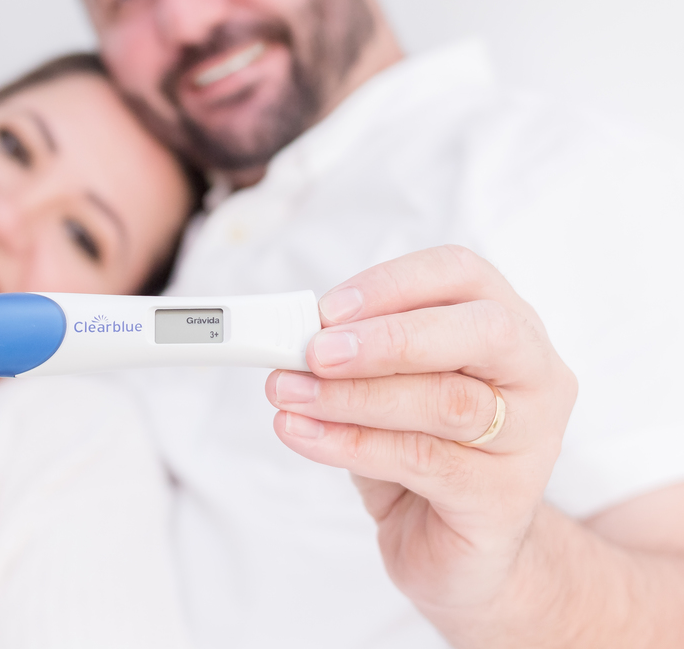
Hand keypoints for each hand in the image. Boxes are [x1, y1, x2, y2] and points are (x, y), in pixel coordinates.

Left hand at [264, 245, 577, 637]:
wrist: (454, 548)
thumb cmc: (418, 449)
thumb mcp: (386, 387)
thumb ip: (355, 355)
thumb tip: (295, 334)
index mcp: (506, 325)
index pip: (463, 274)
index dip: (393, 283)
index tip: (326, 309)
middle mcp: (534, 375)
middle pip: (482, 332)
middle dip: (389, 338)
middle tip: (315, 352)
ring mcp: (530, 440)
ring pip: (446, 401)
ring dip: (353, 395)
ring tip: (289, 394)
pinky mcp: (504, 499)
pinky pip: (423, 460)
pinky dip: (352, 444)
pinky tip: (304, 434)